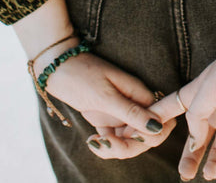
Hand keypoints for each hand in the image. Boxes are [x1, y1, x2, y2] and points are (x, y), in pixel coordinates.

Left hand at [42, 49, 176, 158]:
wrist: (56, 67)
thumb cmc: (81, 75)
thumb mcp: (105, 96)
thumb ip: (131, 112)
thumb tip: (158, 126)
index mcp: (138, 93)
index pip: (159, 121)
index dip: (149, 135)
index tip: (128, 135)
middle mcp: (133, 104)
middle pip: (145, 135)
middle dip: (129, 146)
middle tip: (106, 142)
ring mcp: (120, 111)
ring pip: (129, 140)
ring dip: (115, 148)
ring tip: (94, 142)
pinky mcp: (107, 117)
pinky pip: (114, 138)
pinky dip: (106, 145)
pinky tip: (92, 141)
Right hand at [155, 39, 215, 179]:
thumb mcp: (210, 84)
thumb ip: (197, 114)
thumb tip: (194, 142)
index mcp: (200, 94)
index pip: (174, 108)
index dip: (159, 120)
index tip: (142, 134)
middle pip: (198, 138)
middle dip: (190, 156)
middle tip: (185, 174)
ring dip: (214, 163)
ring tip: (210, 173)